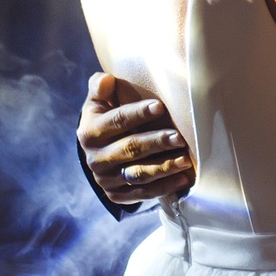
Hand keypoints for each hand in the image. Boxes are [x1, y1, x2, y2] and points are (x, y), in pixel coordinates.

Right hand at [78, 73, 192, 203]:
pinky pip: (143, 193)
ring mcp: (106, 179)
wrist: (98, 152)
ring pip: (138, 174)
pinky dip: (164, 187)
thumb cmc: (106, 118)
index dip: (138, 114)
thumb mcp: (98, 101)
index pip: (116, 121)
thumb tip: (106, 80)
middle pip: (130, 149)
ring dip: (164, 167)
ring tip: (186, 159)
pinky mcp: (117, 195)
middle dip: (156, 142)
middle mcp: (95, 159)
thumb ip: (100, 87)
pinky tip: (182, 179)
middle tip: (179, 137)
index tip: (160, 107)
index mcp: (89, 132)